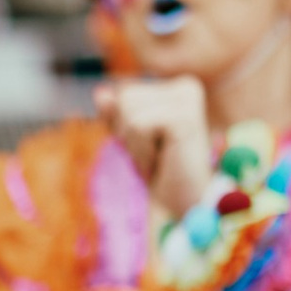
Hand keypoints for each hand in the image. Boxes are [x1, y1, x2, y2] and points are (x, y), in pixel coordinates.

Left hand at [96, 74, 213, 220]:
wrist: (190, 204)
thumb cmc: (163, 171)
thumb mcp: (131, 138)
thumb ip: (114, 113)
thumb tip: (99, 93)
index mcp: (178, 87)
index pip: (124, 93)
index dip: (125, 127)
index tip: (152, 145)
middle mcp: (186, 86)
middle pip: (124, 97)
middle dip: (128, 134)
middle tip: (156, 154)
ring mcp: (187, 99)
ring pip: (127, 110)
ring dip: (135, 145)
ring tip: (160, 158)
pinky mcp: (184, 116)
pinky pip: (137, 126)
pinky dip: (142, 151)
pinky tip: (163, 162)